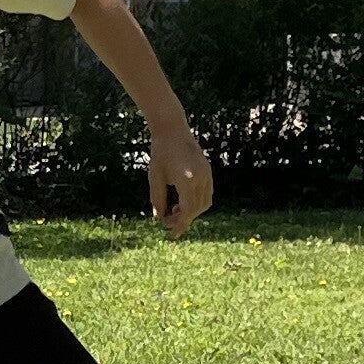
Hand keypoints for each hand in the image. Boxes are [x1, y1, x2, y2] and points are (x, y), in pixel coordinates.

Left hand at [146, 119, 213, 236]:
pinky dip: (197, 202)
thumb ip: (158, 199)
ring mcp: (207, 174)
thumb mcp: (155, 177)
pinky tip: (183, 201)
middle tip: (168, 221)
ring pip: (205, 203)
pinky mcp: (208, 171)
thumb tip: (160, 218)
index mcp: (187, 179)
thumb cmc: (160, 152)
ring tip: (175, 209)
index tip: (171, 234)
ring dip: (192, 211)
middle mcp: (200, 178)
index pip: (188, 210)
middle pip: (197, 209)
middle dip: (184, 219)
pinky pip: (207, 193)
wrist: (172, 130)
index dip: (180, 224)